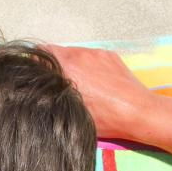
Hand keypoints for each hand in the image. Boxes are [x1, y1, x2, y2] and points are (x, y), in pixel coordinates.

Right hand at [39, 43, 155, 139]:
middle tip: (52, 81)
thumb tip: (41, 92)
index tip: (32, 75)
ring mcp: (96, 53)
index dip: (32, 64)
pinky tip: (92, 82)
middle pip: (54, 52)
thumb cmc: (106, 119)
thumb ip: (53, 97)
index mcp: (67, 68)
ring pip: (72, 52)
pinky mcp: (108, 55)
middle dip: (50, 64)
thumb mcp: (71, 113)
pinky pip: (89, 55)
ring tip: (74, 83)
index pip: (39, 55)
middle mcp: (80, 55)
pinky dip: (85, 65)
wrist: (139, 112)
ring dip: (68, 64)